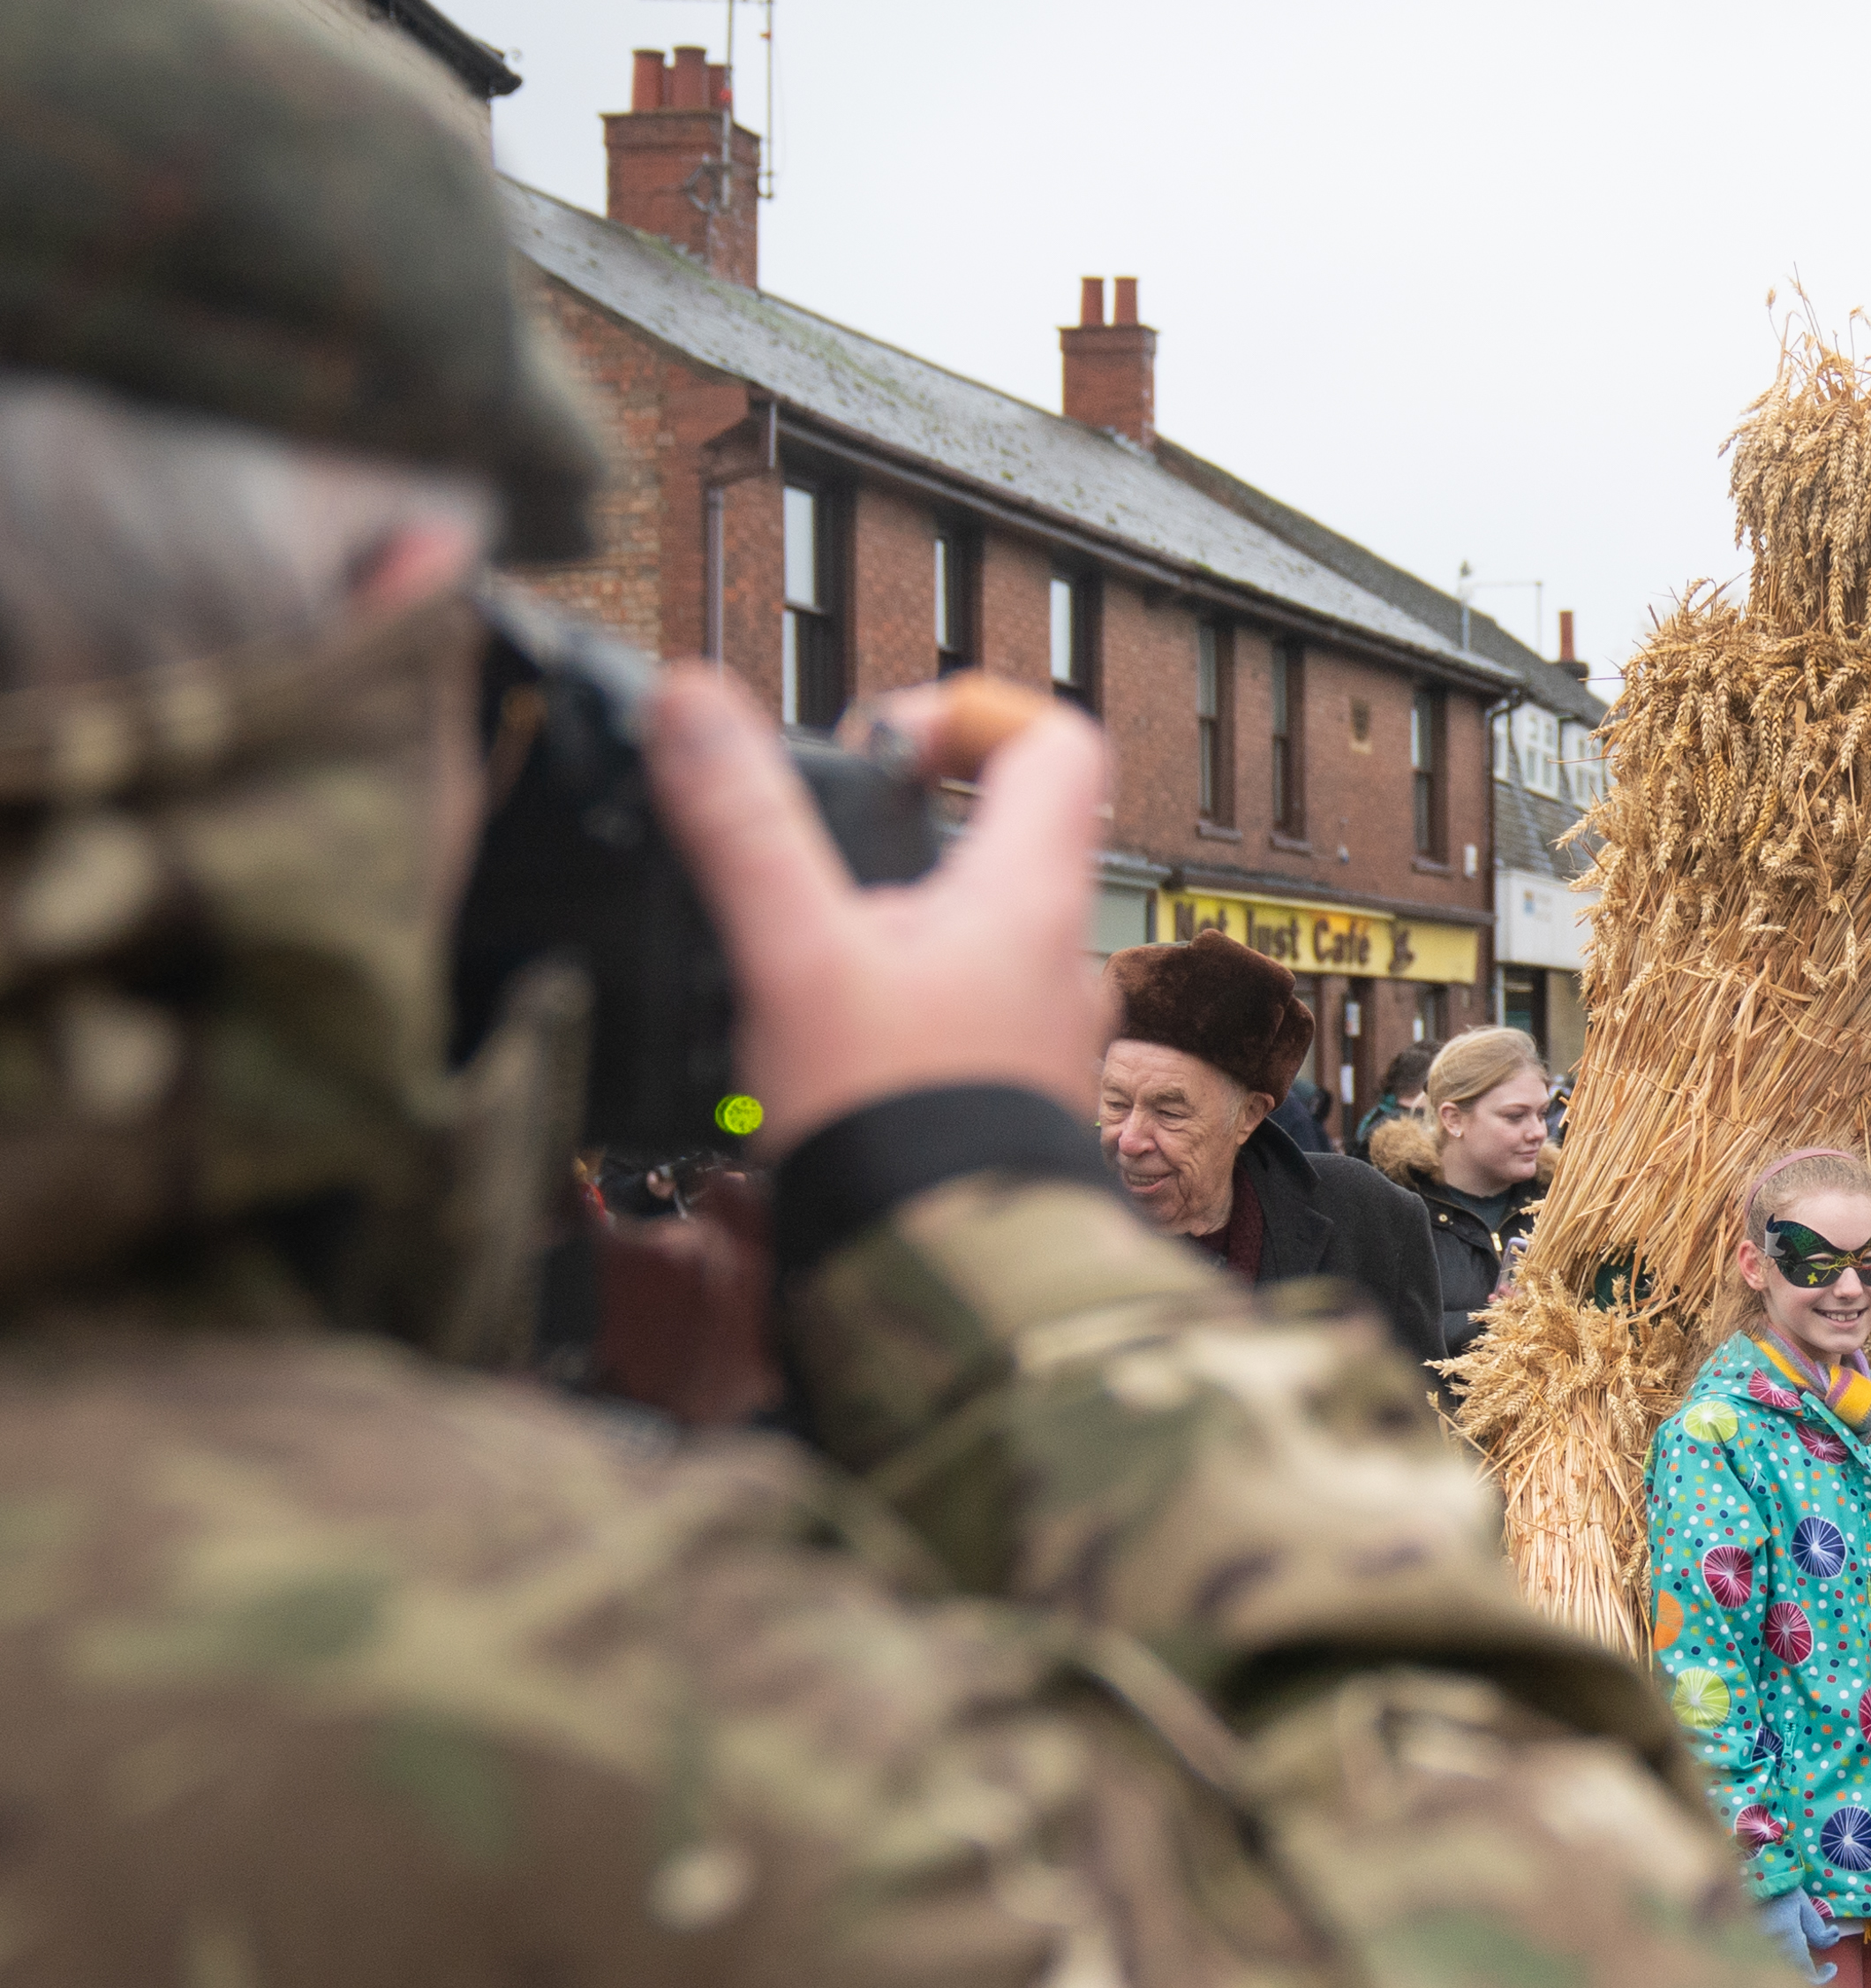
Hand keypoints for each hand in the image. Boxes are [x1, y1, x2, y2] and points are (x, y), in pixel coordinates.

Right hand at [650, 666, 1115, 1148]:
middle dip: (898, 830)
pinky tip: (825, 1041)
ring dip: (889, 925)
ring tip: (804, 954)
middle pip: (1000, 836)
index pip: (1054, 742)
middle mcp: (1056, 957)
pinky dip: (894, 1004)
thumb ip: (744, 826)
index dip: (969, 714)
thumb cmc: (901, 1129)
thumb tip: (697, 706)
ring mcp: (1041, 1030)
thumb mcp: (794, 956)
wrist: (945, 1281)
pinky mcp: (1006, 1092)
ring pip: (972, 933)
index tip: (884, 741)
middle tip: (813, 853)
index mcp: (1028, 897)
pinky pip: (958, 1014)